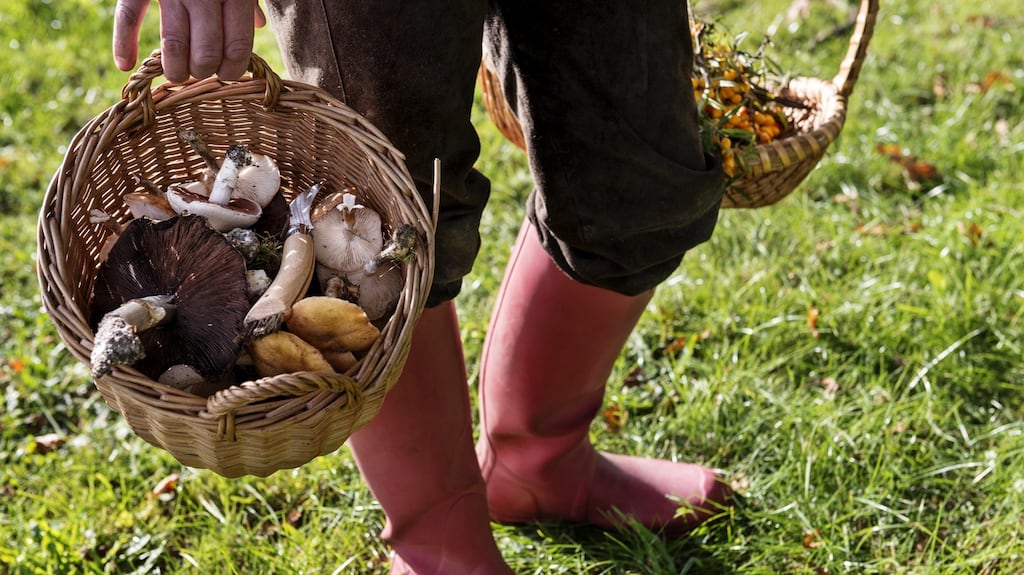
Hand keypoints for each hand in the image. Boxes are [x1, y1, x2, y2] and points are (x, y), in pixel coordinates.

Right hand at [112, 0, 266, 82]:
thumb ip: (249, 0)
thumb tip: (257, 25)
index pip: (237, 48)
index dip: (232, 69)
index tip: (227, 73)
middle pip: (205, 53)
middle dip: (203, 72)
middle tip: (200, 73)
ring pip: (173, 45)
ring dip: (175, 70)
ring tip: (177, 74)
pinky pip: (129, 16)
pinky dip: (124, 43)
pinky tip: (126, 64)